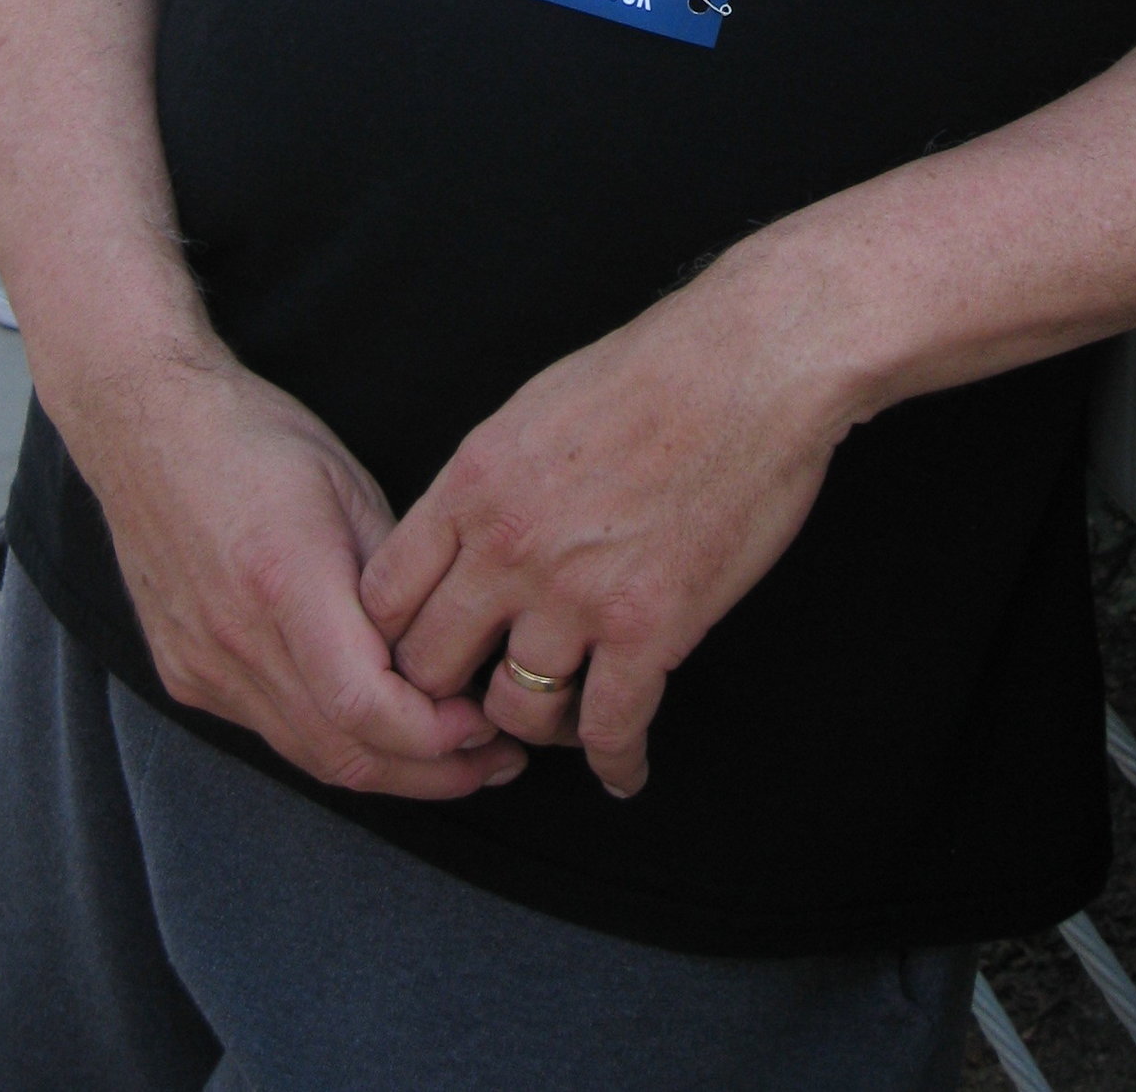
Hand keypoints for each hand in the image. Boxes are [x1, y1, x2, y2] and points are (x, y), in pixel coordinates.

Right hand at [72, 351, 527, 802]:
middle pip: (342, 752)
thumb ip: (395, 580)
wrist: (147, 427)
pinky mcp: (186, 676)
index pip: (363, 705)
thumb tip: (448, 653)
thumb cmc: (256, 438)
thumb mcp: (350, 486)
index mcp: (282, 578)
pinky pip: (272, 732)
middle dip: (432, 771)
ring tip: (456, 756)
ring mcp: (203, 665)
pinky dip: (333, 740)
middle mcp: (234, 638)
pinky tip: (379, 726)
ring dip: (388, 768)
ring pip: (308, 755)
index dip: (434, 735)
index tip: (486, 724)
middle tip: (497, 759)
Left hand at [360, 260, 850, 796]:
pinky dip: (616, 763)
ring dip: (536, 726)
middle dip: (448, 693)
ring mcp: (576, 595)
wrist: (751, 364)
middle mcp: (508, 548)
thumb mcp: (534, 408)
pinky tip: (623, 770)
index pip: (384, 597)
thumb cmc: (654, 369)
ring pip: (516, 709)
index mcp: (471, 485)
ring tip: (560, 724)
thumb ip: (488, 482)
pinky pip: (610, 729)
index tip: (423, 650)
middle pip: (432, 667)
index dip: (393, 637)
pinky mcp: (649, 629)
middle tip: (479, 699)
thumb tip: (467, 534)